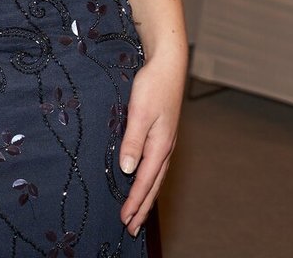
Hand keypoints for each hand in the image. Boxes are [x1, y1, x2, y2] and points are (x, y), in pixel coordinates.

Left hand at [117, 52, 184, 234]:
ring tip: (138, 213)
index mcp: (159, 145)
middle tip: (131, 228)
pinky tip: (143, 181)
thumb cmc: (153, 86)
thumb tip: (127, 170)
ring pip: (155, 177)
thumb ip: (133, 141)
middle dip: (142, 207)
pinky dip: (149, 180)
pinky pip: (156, 165)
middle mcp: (164, 148)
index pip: (144, 181)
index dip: (134, 201)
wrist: (168, 65)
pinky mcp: (162, 135)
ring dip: (146, 196)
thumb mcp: (139, 112)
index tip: (125, 219)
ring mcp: (165, 142)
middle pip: (153, 185)